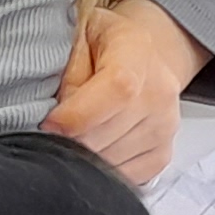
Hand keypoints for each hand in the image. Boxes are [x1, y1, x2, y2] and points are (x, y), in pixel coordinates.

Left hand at [45, 0, 211, 183]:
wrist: (143, 53)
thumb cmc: (104, 43)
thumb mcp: (77, 37)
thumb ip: (68, 76)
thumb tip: (59, 121)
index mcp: (136, 51)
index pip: (117, 90)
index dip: (78, 115)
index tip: (48, 124)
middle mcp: (160, 90)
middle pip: (108, 134)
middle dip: (70, 139)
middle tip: (52, 129)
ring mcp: (165, 125)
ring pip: (112, 161)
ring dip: (84, 156)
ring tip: (75, 133)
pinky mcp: (163, 153)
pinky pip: (127, 177)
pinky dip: (103, 170)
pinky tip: (93, 148)